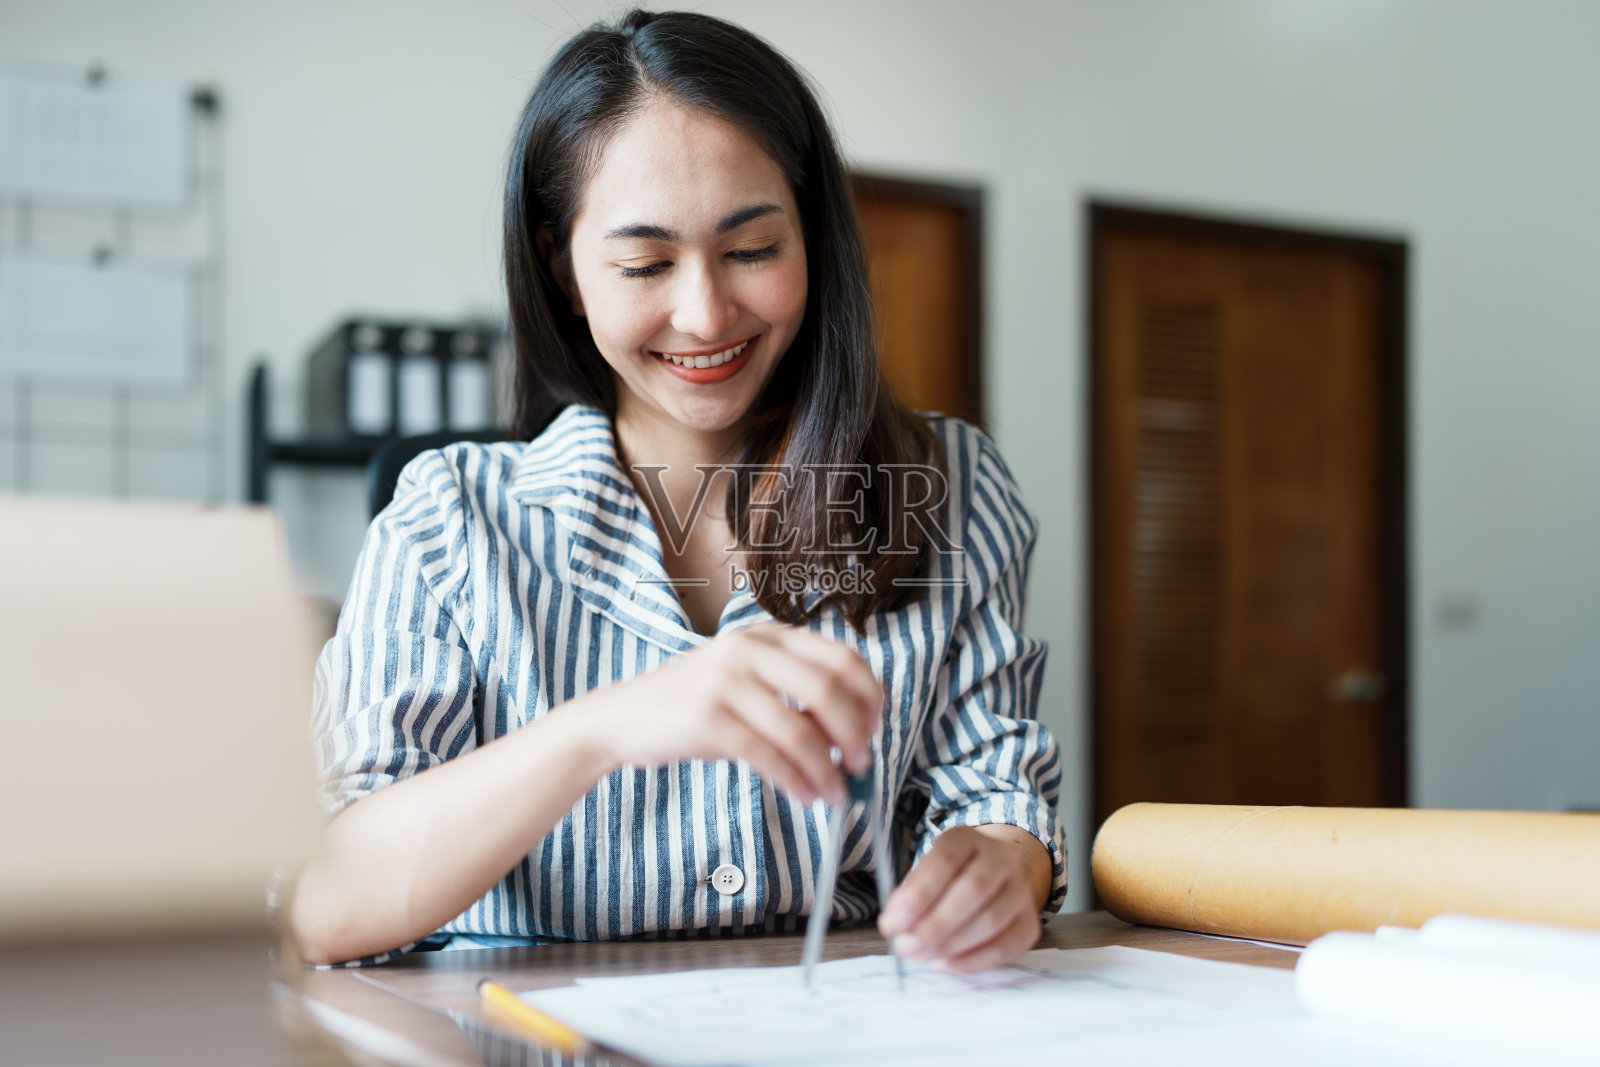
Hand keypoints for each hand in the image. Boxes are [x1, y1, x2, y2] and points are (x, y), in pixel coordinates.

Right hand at [583, 623, 883, 804]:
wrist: (622, 718)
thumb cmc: (693, 705)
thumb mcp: (745, 679)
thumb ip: (794, 693)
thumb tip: (854, 735)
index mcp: (767, 635)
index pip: (842, 657)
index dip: (869, 696)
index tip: (876, 729)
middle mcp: (749, 650)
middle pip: (828, 690)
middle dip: (855, 734)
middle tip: (862, 765)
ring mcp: (727, 682)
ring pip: (800, 730)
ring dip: (826, 769)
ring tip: (834, 794)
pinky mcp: (709, 719)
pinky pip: (769, 755)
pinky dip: (795, 781)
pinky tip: (805, 796)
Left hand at [877, 825, 1051, 972]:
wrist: (991, 876)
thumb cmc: (947, 878)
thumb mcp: (924, 874)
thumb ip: (908, 896)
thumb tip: (894, 925)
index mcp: (966, 839)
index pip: (946, 860)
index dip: (919, 893)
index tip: (894, 922)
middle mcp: (1000, 858)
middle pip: (974, 889)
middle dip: (936, 924)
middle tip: (907, 946)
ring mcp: (1020, 889)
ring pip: (992, 919)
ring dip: (952, 945)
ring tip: (921, 956)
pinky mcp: (1029, 922)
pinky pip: (1007, 946)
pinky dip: (973, 960)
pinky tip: (945, 963)